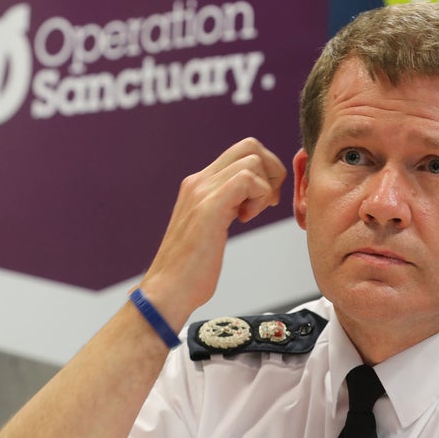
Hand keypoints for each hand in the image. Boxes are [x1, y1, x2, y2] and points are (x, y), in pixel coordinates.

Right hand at [137, 138, 286, 329]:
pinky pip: (248, 179)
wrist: (167, 291)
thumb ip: (226, 205)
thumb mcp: (211, 227)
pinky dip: (258, 198)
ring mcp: (202, 191)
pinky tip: (244, 220)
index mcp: (199, 184)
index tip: (264, 201)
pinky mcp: (209, 206)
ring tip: (249, 215)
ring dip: (263, 188)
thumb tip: (250, 199)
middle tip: (267, 203)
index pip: (242, 152)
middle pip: (250, 146)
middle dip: (271, 172)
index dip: (264, 171)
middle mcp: (199, 181)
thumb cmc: (191, 269)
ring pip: (252, 160)